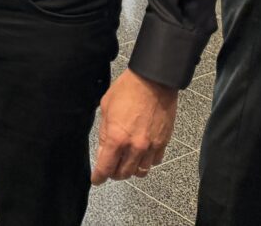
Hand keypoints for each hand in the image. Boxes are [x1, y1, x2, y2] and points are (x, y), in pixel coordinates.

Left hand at [91, 69, 177, 183]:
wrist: (153, 82)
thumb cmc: (127, 90)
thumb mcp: (106, 108)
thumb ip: (104, 133)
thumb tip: (103, 150)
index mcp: (117, 138)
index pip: (106, 168)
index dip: (99, 177)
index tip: (96, 179)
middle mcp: (134, 146)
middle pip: (123, 173)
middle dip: (114, 173)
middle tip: (109, 167)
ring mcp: (150, 146)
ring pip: (140, 172)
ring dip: (131, 169)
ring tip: (125, 161)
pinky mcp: (163, 143)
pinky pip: (154, 162)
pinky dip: (146, 162)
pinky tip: (141, 153)